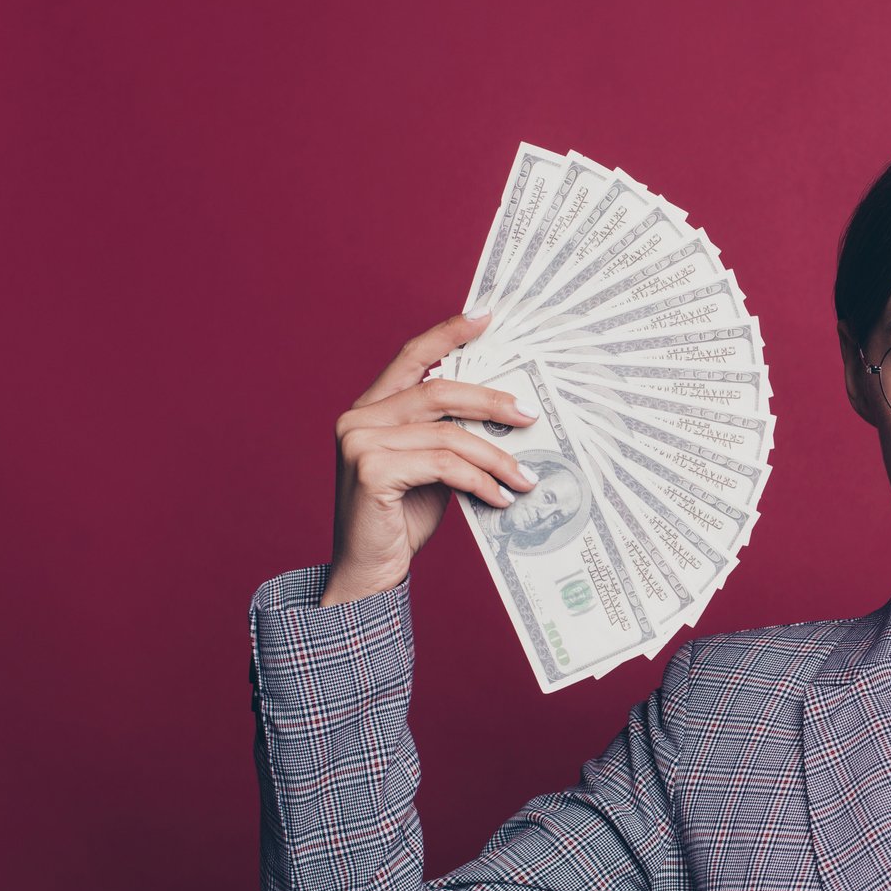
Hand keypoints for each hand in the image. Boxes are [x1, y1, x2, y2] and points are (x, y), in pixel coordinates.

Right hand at [320, 313, 541, 605]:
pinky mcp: (371, 470)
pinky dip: (480, 481)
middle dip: (492, 403)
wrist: (369, 573)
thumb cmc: (401, 520)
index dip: (447, 333)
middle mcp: (358, 418)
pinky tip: (500, 498)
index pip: (411, 357)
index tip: (487, 318)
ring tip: (525, 478)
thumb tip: (508, 416)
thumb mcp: (430, 470)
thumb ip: (450, 438)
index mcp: (371, 410)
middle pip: (439, 392)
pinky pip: (444, 465)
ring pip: (449, 435)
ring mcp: (360, 443)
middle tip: (531, 417)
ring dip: (496, 457)